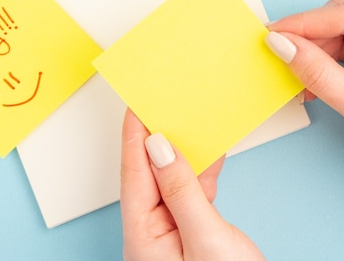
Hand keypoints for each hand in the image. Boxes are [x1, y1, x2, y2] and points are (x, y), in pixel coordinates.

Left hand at [121, 108, 264, 260]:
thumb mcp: (206, 238)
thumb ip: (181, 192)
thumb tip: (160, 149)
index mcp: (143, 238)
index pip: (133, 176)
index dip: (134, 137)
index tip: (137, 106)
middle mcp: (152, 234)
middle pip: (149, 176)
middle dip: (156, 140)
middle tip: (162, 105)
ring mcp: (173, 233)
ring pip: (172, 181)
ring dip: (183, 153)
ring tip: (188, 121)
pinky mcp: (193, 233)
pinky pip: (191, 193)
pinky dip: (201, 172)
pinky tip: (209, 153)